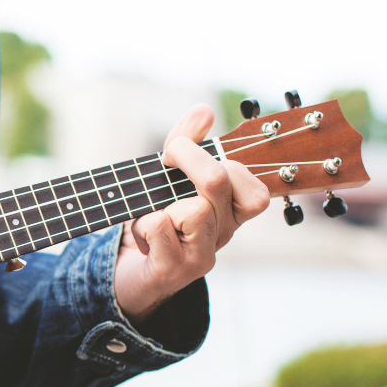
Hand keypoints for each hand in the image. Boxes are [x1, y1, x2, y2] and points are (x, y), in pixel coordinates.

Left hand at [114, 104, 269, 323]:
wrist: (131, 275)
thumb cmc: (157, 222)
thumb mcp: (170, 179)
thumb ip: (187, 142)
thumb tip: (204, 111)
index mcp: (232, 213)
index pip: (255, 187)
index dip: (222, 159)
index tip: (186, 151)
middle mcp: (224, 236)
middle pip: (218, 182)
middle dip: (187, 157)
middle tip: (167, 158)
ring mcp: (202, 257)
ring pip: (193, 208)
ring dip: (161, 202)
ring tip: (153, 213)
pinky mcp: (174, 270)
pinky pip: (159, 225)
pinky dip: (141, 223)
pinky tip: (143, 236)